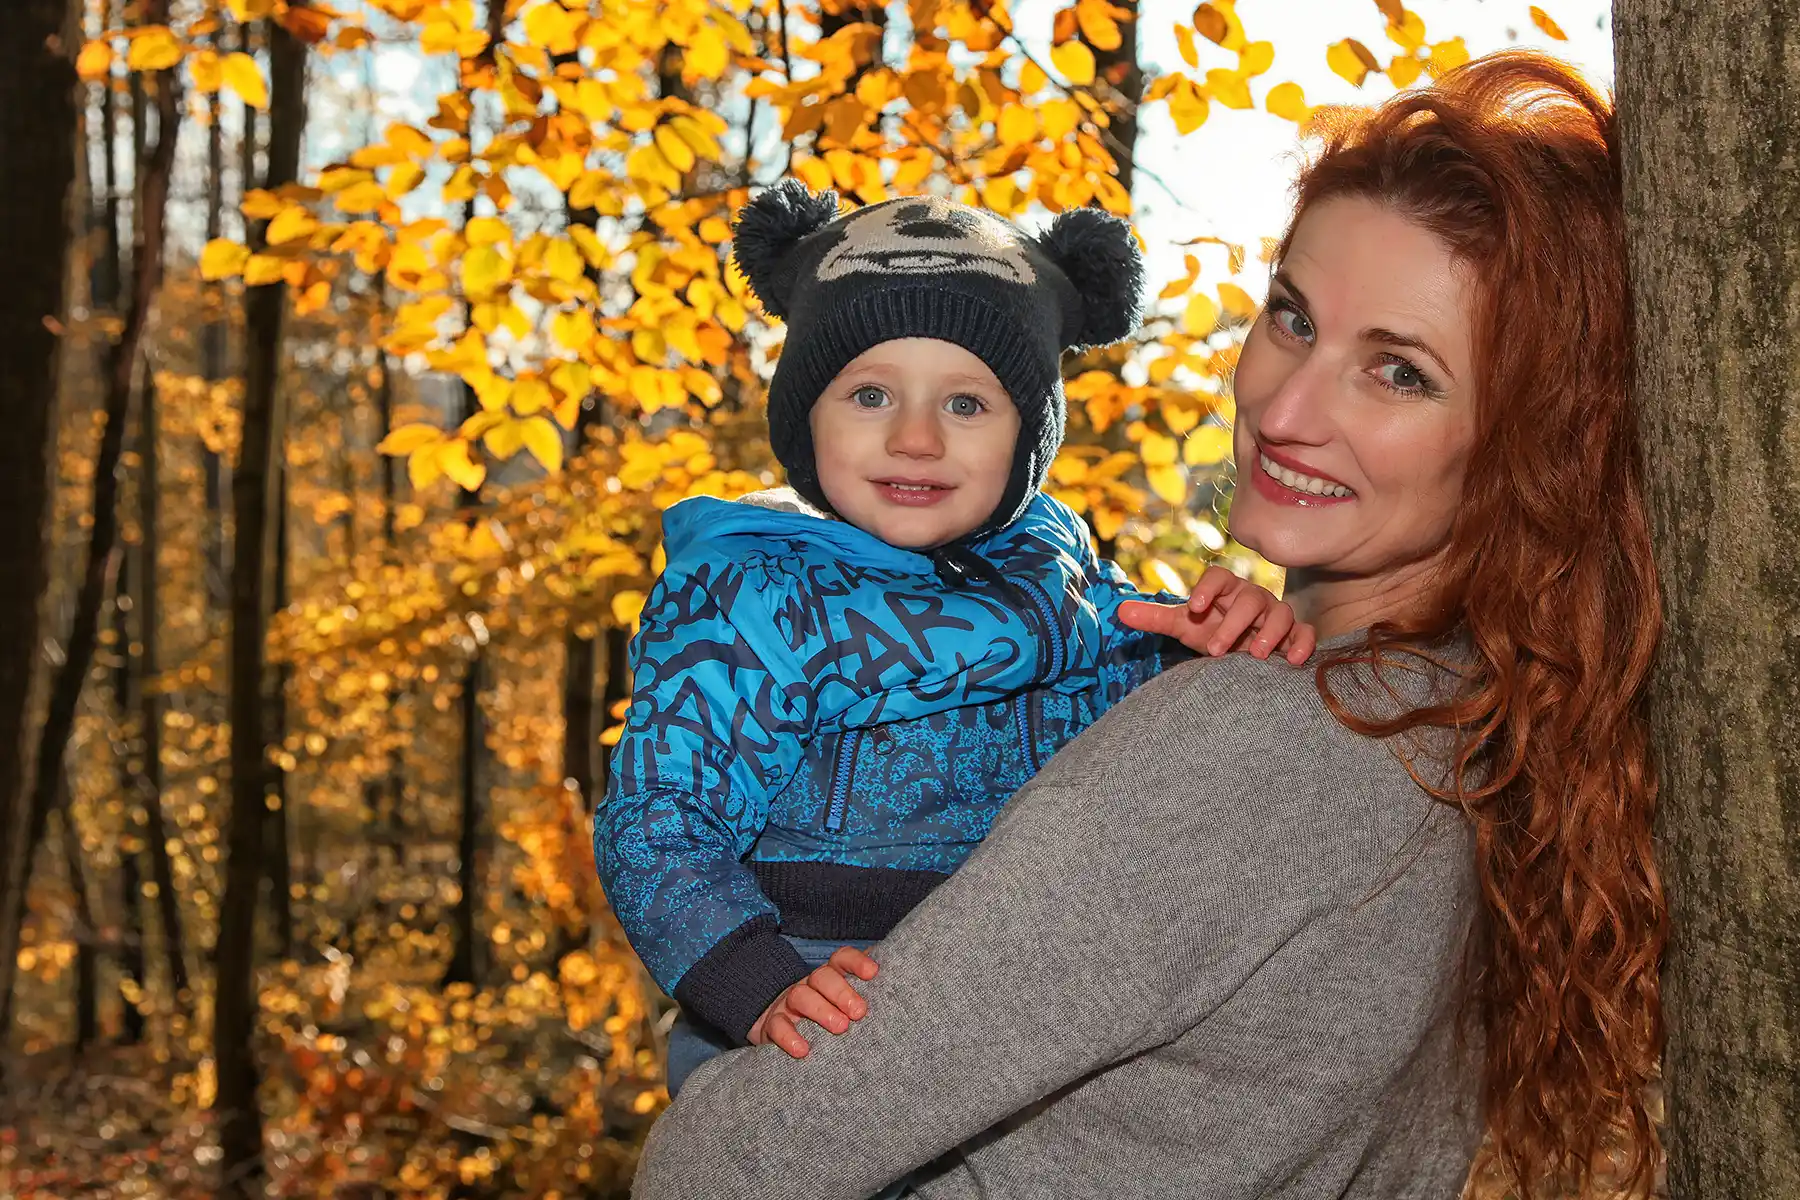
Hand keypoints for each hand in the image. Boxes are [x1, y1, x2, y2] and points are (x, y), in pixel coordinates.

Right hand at [747, 946, 879, 1058]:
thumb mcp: (847, 1006)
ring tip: (840, 1028)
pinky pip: (777, 1025)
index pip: (841, 959)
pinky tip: (803, 1050)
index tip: (873, 973)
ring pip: (801, 996)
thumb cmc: (829, 1019)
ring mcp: (789, 1003)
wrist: (782, 1033)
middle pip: (822, 976)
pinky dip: (789, 1036)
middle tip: (860, 1012)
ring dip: (821, 1011)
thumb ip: (869, 996)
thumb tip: (901, 984)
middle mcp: (810, 986)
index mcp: (830, 978)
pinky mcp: (772, 1024)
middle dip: (842, 992)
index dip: (856, 962)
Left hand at [1117, 565, 1316, 664]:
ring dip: (1271, 633)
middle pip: (1249, 599)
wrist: (1242, 653)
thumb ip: (1156, 618)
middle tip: (1215, 649)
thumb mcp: (1185, 626)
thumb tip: (1120, 611)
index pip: (1219, 577)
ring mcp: (1277, 614)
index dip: (1207, 588)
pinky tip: (1293, 661)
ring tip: (1256, 655)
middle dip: (1234, 623)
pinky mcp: (1296, 634)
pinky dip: (1303, 644)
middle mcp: (1253, 598)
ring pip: (1281, 613)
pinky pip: (1306, 633)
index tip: (1193, 606)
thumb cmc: (1213, 631)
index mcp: (1225, 590)